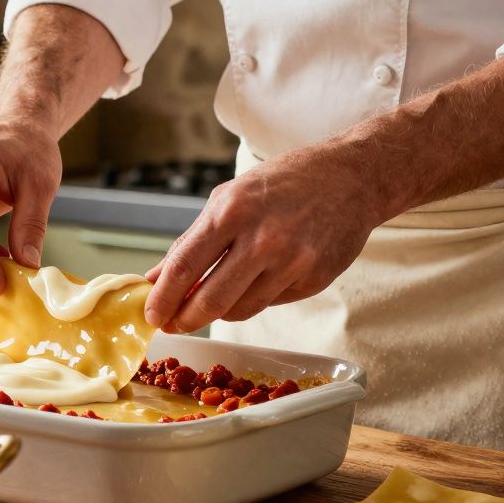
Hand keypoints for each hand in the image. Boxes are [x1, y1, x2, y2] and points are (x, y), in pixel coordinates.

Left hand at [144, 146, 381, 331]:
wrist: (351, 178)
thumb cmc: (282, 183)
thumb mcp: (229, 198)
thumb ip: (191, 242)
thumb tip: (155, 279)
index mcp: (232, 211)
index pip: (185, 267)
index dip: (163, 298)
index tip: (152, 315)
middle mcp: (262, 239)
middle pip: (210, 300)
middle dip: (184, 319)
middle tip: (173, 324)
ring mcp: (292, 262)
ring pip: (239, 309)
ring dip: (218, 312)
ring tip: (210, 302)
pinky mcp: (313, 279)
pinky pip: (270, 303)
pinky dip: (253, 299)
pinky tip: (255, 281)